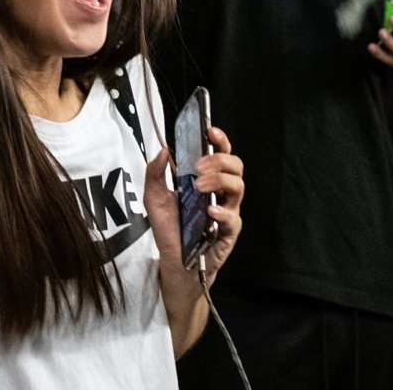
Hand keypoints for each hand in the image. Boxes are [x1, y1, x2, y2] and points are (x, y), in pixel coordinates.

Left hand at [146, 126, 244, 291]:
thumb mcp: (154, 197)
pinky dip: (222, 213)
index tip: (210, 131)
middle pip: (236, 166)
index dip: (220, 140)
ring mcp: (228, 212)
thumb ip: (155, 173)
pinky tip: (209, 212)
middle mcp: (221, 193)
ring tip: (198, 186)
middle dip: (219, 160)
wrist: (174, 261)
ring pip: (238, 187)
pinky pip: (233, 219)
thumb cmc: (170, 228)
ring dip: (219, 181)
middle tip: (198, 167)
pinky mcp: (229, 232)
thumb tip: (164, 150)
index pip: (222, 154)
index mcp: (208, 180)